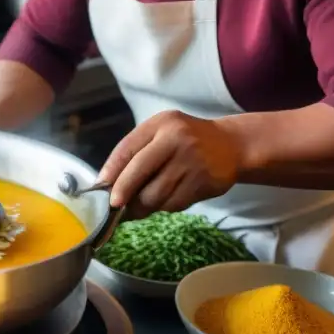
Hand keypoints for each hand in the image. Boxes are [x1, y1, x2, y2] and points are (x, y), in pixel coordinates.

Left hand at [99, 110, 241, 217]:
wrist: (233, 145)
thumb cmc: (187, 139)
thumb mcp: (162, 132)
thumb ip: (138, 151)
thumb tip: (109, 183)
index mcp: (161, 124)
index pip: (127, 148)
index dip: (111, 171)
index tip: (100, 188)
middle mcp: (176, 140)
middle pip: (139, 172)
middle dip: (122, 192)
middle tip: (114, 207)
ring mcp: (192, 162)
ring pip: (156, 193)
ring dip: (142, 206)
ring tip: (136, 209)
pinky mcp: (204, 183)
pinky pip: (174, 203)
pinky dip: (164, 207)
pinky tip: (164, 202)